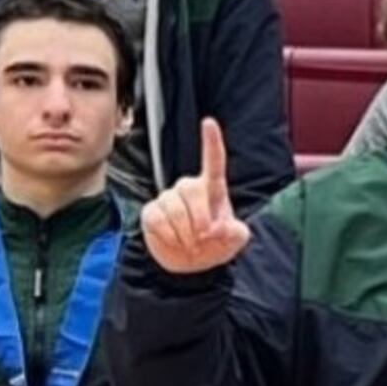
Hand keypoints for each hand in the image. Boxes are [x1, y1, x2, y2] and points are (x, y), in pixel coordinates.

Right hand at [139, 118, 254, 273]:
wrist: (192, 262)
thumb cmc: (216, 244)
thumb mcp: (235, 240)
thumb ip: (236, 233)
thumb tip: (219, 227)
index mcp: (213, 189)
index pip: (213, 162)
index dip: (211, 142)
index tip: (209, 123)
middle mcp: (189, 188)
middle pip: (191, 192)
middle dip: (201, 220)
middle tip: (205, 238)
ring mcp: (168, 198)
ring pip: (174, 210)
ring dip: (186, 234)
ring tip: (192, 244)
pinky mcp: (151, 212)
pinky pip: (157, 220)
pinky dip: (169, 237)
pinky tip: (175, 241)